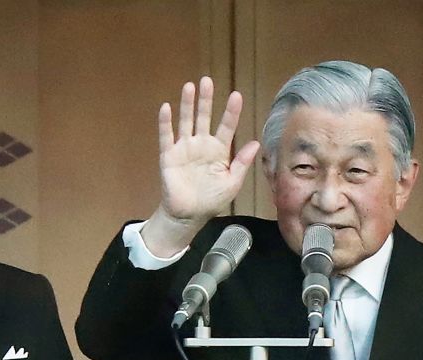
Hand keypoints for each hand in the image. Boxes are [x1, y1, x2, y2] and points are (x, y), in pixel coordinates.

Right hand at [143, 77, 259, 255]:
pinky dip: (166, 123)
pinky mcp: (168, 155)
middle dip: (206, 100)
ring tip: (189, 87)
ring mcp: (184, 148)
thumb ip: (242, 163)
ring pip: (186, 121)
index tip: (236, 95)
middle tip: (207, 81)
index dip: (231, 112)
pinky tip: (166, 108)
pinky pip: (166, 136)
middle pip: (204, 117)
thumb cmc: (212, 199)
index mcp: (219, 150)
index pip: (226, 126)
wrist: (189, 215)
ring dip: (187, 105)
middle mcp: (201, 145)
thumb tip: (256, 142)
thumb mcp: (232, 183)